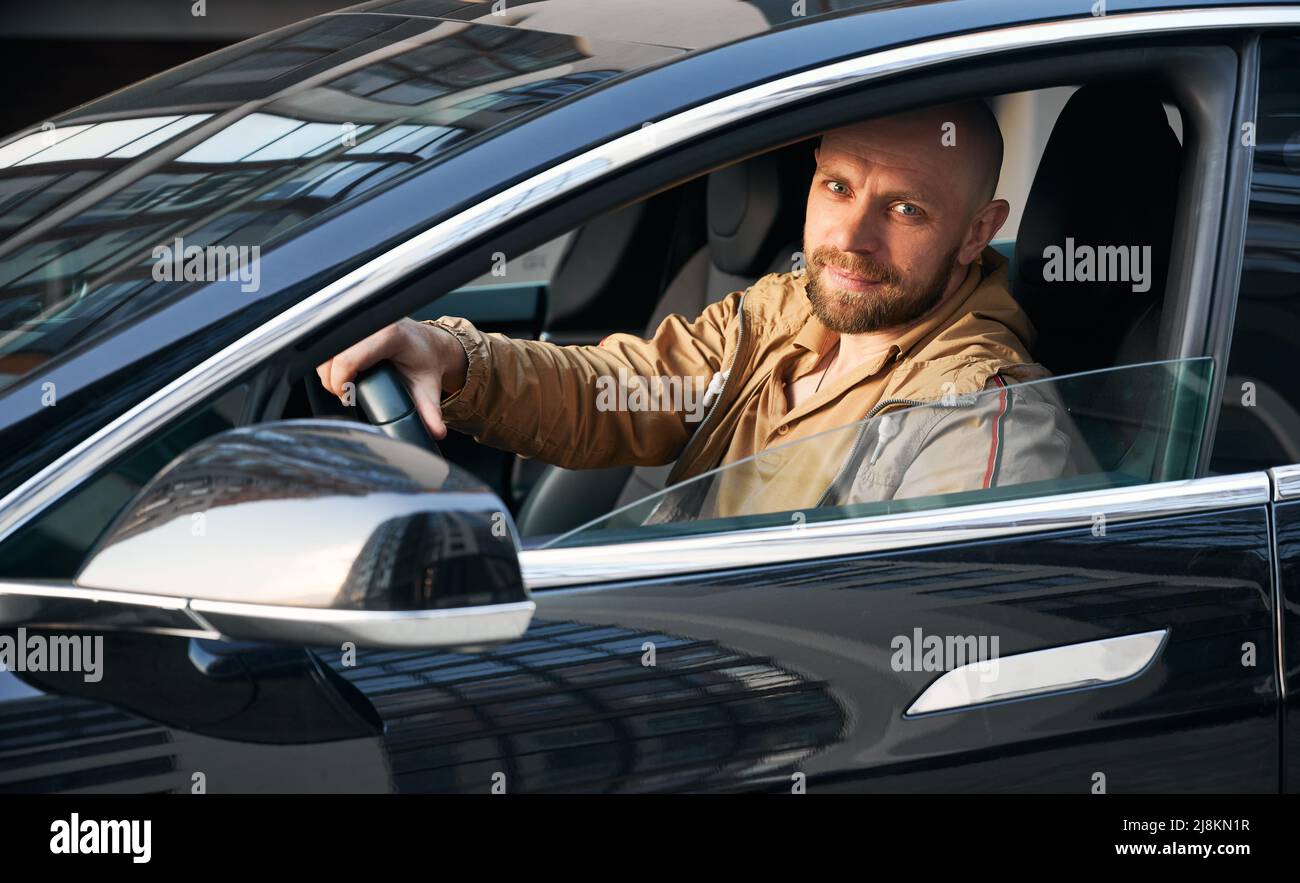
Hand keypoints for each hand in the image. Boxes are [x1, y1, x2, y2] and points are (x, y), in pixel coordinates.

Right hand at [316, 318, 467, 438]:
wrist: (428, 343)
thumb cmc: (426, 360)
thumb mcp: (428, 388)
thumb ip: (431, 412)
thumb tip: (436, 432)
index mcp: (389, 336)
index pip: (349, 360)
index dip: (341, 383)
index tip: (348, 397)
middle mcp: (373, 324)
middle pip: (332, 354)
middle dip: (332, 380)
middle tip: (345, 394)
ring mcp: (361, 321)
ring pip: (326, 346)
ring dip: (327, 369)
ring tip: (342, 384)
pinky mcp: (353, 323)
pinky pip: (329, 341)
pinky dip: (328, 360)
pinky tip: (339, 371)